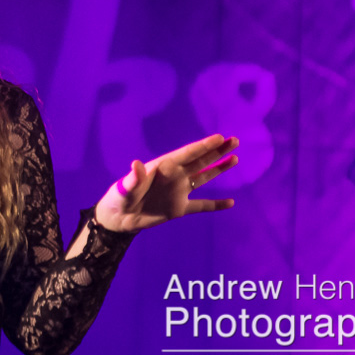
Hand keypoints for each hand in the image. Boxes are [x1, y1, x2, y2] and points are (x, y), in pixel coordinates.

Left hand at [95, 134, 238, 232]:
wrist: (120, 217)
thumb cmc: (120, 196)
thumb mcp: (126, 186)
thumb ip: (134, 177)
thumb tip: (136, 164)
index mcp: (163, 167)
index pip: (187, 154)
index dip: (203, 146)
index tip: (219, 138)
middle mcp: (174, 176)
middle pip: (200, 161)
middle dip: (216, 151)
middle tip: (234, 140)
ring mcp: (179, 191)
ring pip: (203, 177)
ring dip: (218, 169)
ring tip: (234, 158)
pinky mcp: (179, 208)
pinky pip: (202, 205)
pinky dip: (216, 205)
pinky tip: (230, 203)